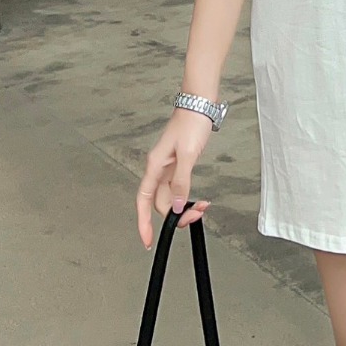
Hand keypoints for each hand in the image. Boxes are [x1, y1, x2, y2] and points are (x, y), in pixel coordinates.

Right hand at [136, 108, 213, 249]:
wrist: (200, 105)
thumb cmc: (191, 123)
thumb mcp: (188, 154)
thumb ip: (181, 182)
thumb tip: (176, 206)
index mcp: (155, 167)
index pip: (143, 201)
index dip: (143, 222)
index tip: (147, 240)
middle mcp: (158, 169)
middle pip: (160, 203)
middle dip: (176, 215)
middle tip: (195, 216)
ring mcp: (169, 167)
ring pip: (171, 197)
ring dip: (185, 206)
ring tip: (202, 207)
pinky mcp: (179, 164)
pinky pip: (179, 188)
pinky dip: (188, 196)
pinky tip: (199, 199)